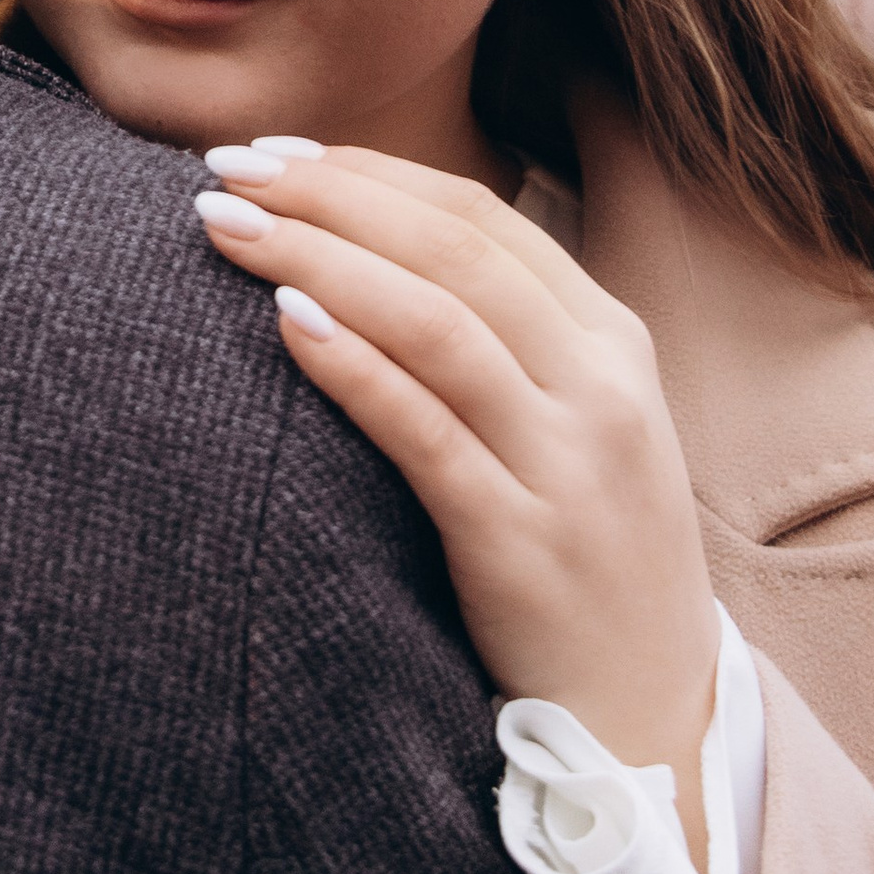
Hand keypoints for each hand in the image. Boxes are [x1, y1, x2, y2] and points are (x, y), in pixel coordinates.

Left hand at [196, 142, 720, 857]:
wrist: (650, 721)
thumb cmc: (582, 558)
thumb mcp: (574, 428)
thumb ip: (501, 342)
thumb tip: (360, 249)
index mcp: (613, 342)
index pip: (480, 218)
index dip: (368, 172)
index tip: (274, 151)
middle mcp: (603, 388)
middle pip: (452, 253)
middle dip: (328, 196)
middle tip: (223, 168)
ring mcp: (571, 464)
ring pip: (438, 324)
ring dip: (321, 257)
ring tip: (225, 225)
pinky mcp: (524, 543)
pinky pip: (428, 433)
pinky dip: (354, 367)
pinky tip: (285, 322)